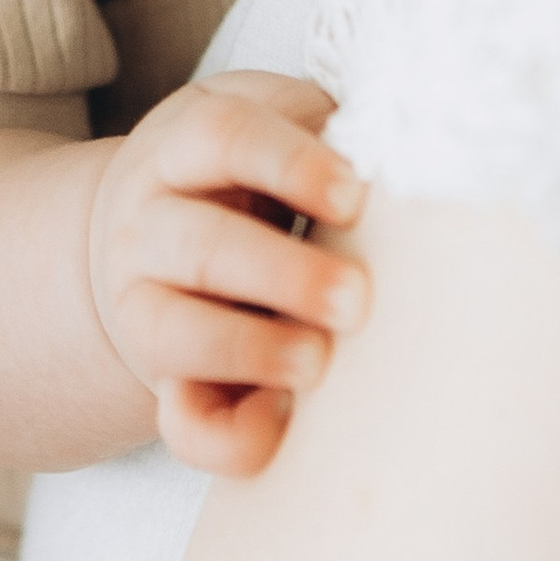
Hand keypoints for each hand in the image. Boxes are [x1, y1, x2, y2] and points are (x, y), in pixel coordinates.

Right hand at [84, 71, 366, 473]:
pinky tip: (281, 425)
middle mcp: (149, 225)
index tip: (355, 194)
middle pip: (200, 245)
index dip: (289, 164)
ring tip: (317, 364)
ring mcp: (144, 306)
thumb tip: (415, 153)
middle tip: (356, 299)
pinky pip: (182, 423)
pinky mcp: (166, 381)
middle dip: (281, 275)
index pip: (222, 138)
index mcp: (184, 146)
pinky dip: (226, 436)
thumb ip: (325, 129)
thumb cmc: (248, 172)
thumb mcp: (273, 124)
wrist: (150, 231)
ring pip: (171, 334)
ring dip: (249, 352)